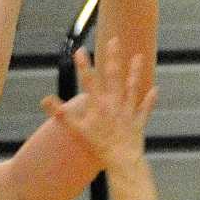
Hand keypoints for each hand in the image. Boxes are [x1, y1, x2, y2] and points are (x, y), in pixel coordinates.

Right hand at [41, 38, 156, 168]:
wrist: (121, 159)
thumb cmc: (98, 145)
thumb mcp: (76, 130)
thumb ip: (61, 113)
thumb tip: (45, 100)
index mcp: (99, 104)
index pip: (89, 81)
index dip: (84, 65)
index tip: (80, 50)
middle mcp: (114, 103)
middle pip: (113, 76)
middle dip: (113, 58)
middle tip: (114, 40)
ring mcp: (128, 111)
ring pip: (132, 87)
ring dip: (135, 72)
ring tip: (137, 57)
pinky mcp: (137, 121)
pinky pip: (144, 108)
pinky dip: (149, 100)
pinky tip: (154, 89)